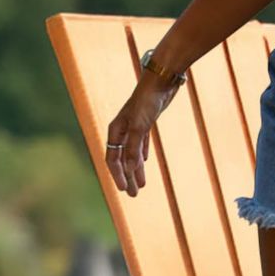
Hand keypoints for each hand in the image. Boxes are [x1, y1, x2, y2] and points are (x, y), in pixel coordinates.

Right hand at [104, 74, 181, 196]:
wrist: (161, 80)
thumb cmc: (148, 101)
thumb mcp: (141, 126)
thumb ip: (134, 148)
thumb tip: (129, 170)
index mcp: (115, 130)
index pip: (113, 158)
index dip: (118, 175)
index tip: (125, 190)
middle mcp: (122, 129)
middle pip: (121, 159)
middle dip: (127, 177)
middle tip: (133, 195)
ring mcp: (134, 126)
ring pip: (132, 153)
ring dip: (136, 169)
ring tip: (141, 185)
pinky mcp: (146, 122)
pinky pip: (140, 143)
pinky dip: (141, 155)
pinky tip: (144, 162)